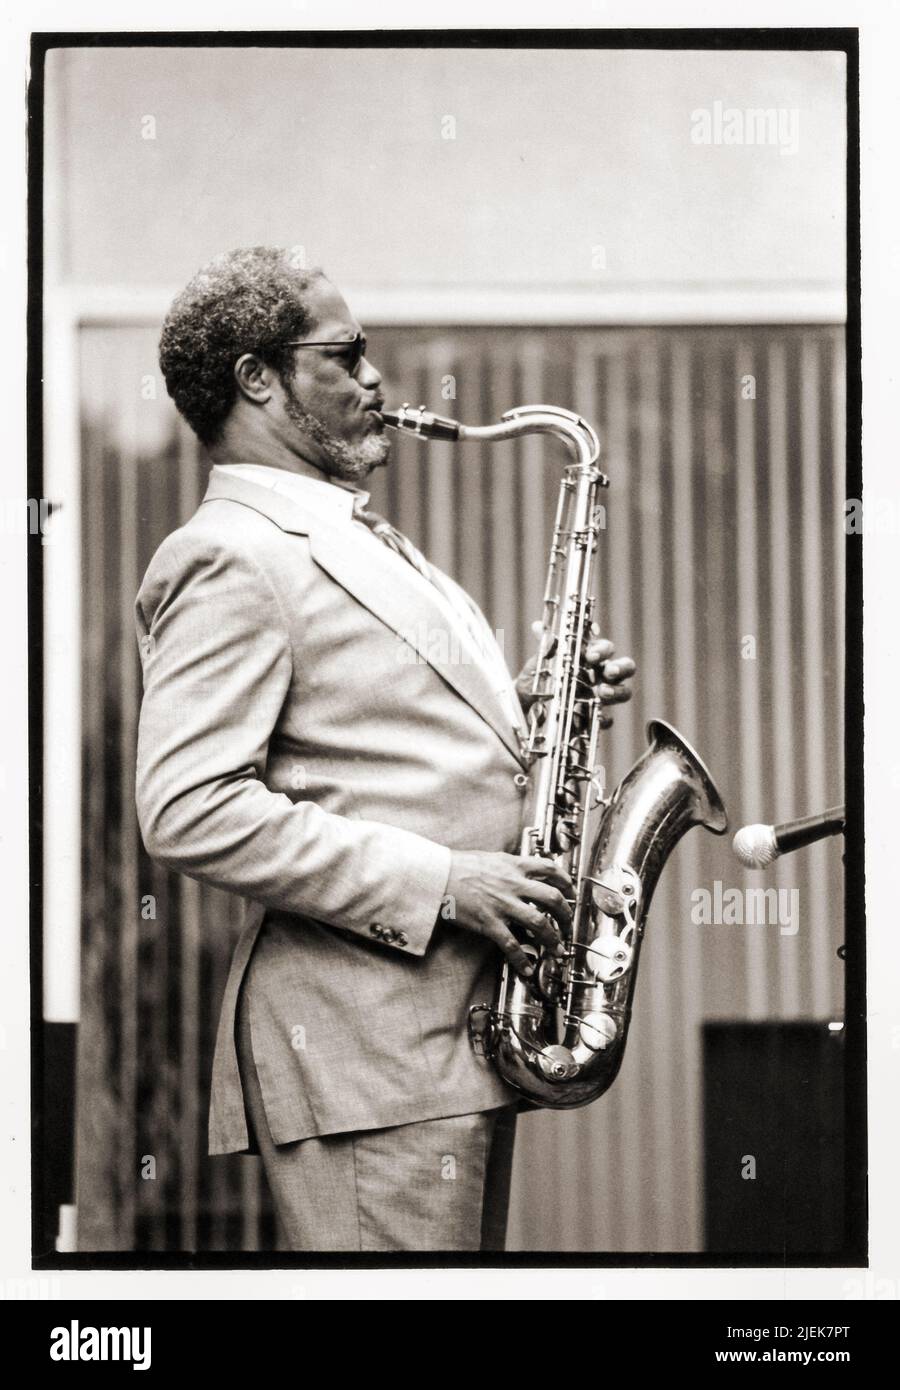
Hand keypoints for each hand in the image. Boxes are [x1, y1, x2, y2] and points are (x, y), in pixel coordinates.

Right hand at [443, 851, 573, 979]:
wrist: (436, 875)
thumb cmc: (459, 866)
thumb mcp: (491, 858)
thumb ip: (511, 866)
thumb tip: (524, 871)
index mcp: (514, 866)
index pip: (550, 869)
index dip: (566, 881)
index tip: (571, 891)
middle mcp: (513, 884)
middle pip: (553, 899)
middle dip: (566, 915)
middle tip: (568, 925)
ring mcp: (503, 905)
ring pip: (539, 924)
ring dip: (553, 939)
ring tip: (558, 949)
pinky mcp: (489, 922)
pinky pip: (511, 945)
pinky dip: (521, 960)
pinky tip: (526, 968)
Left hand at [516, 633, 635, 727]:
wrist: (530, 703)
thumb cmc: (541, 676)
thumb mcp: (541, 661)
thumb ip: (545, 645)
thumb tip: (537, 626)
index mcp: (591, 656)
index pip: (606, 648)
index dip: (603, 650)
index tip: (590, 656)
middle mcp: (602, 674)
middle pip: (626, 667)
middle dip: (621, 668)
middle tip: (609, 672)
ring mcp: (602, 696)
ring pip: (624, 691)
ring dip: (617, 691)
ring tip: (602, 693)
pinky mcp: (596, 716)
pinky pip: (608, 719)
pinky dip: (605, 718)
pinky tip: (596, 718)